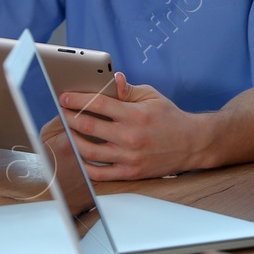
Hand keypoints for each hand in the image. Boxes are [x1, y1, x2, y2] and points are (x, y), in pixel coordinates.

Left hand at [58, 74, 202, 179]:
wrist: (192, 143)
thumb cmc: (170, 117)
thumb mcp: (152, 96)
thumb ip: (128, 90)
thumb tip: (113, 79)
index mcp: (135, 115)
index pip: (98, 105)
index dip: (77, 100)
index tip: (64, 97)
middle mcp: (130, 137)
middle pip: (88, 127)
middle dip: (69, 118)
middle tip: (62, 112)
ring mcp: (129, 157)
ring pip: (90, 152)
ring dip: (73, 141)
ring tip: (68, 132)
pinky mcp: (131, 172)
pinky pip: (101, 174)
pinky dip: (86, 166)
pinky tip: (80, 156)